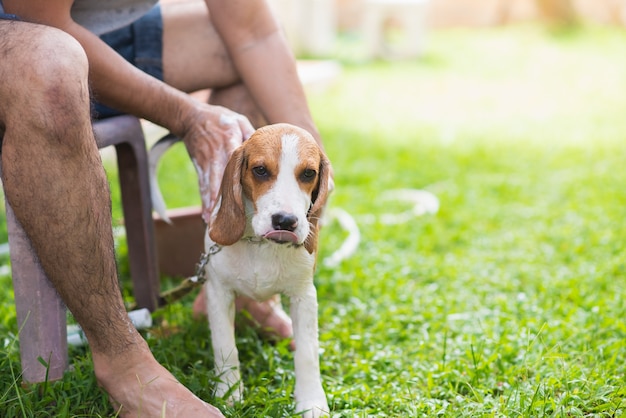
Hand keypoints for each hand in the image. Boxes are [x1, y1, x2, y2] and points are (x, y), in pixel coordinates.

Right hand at [181, 103, 254, 221]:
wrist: (192, 118)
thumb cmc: (221, 119)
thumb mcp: (238, 121)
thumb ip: (251, 135)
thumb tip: (267, 148)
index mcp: (227, 141)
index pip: (233, 159)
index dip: (236, 174)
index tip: (240, 188)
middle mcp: (216, 154)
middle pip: (218, 177)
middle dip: (219, 196)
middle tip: (222, 213)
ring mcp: (206, 163)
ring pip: (209, 185)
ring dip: (210, 203)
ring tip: (211, 219)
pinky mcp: (200, 167)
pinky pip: (203, 186)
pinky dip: (205, 200)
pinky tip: (207, 215)